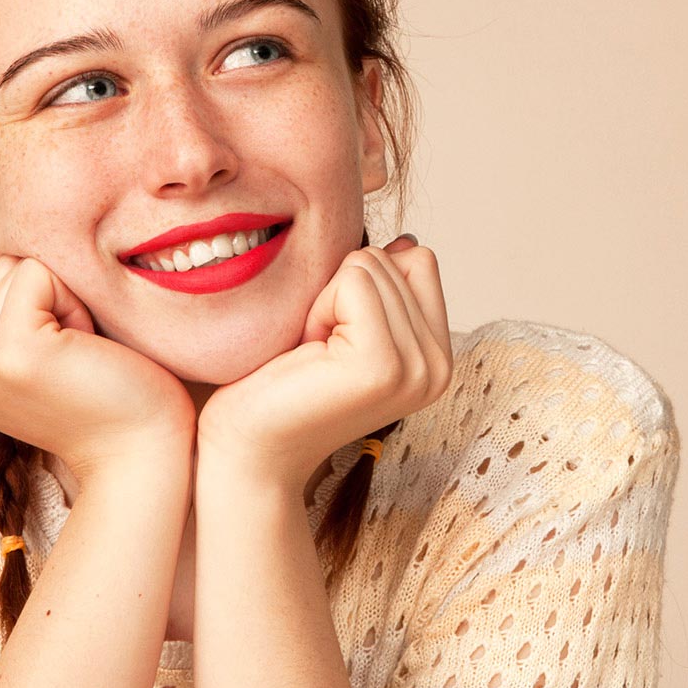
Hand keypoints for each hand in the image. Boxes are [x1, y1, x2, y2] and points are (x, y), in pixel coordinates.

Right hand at [0, 236, 195, 480]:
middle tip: (73, 357)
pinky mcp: (9, 352)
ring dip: (63, 299)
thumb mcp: (37, 342)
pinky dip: (74, 301)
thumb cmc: (105, 393)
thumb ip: (2, 300)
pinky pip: (38, 272)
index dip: (29, 297)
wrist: (141, 453)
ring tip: (79, 355)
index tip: (58, 353)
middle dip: (45, 296)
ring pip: (14, 266)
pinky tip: (86, 349)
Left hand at [196, 234, 452, 491]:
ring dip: (326, 301)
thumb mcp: (345, 323)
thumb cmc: (282, 381)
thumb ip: (384, 286)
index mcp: (437, 356)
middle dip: (341, 292)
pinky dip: (318, 307)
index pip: (419, 260)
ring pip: (371, 265)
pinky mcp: (383, 365)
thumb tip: (407, 242)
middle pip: (394, 258)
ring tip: (313, 354)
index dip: (361, 282)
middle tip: (318, 350)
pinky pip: (354, 281)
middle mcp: (439, 366)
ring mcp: (417, 369)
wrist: (248, 445)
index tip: (335, 334)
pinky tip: (307, 353)